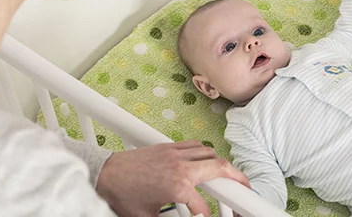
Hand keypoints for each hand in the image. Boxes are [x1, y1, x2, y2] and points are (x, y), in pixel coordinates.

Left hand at [96, 140, 249, 216]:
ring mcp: (176, 153)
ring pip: (210, 153)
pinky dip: (204, 152)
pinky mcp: (168, 146)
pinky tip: (204, 161)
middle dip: (238, 179)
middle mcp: (181, 167)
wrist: (105, 174)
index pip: (204, 206)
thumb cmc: (123, 195)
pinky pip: (195, 145)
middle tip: (246, 189)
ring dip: (221, 164)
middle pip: (220, 168)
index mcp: (178, 187)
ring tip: (227, 176)